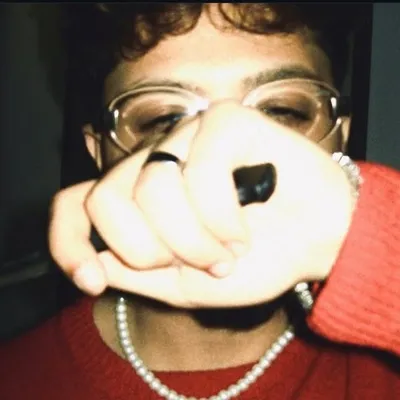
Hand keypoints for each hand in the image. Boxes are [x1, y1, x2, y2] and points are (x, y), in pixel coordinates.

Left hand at [49, 102, 353, 307]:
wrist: (315, 241)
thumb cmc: (253, 260)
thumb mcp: (185, 284)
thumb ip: (136, 273)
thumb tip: (93, 262)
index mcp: (141, 197)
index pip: (75, 204)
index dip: (67, 243)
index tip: (90, 281)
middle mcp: (156, 159)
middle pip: (107, 200)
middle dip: (151, 249)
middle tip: (198, 262)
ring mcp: (187, 135)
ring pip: (152, 189)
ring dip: (193, 240)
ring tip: (229, 248)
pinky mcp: (222, 121)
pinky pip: (199, 173)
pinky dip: (221, 217)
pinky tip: (243, 227)